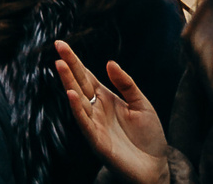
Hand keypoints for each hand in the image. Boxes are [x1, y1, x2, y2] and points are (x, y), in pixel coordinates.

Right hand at [52, 43, 165, 183]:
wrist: (155, 167)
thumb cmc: (149, 137)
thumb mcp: (141, 104)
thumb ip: (126, 84)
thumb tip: (110, 62)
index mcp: (105, 98)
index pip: (86, 75)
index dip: (74, 60)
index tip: (62, 44)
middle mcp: (95, 109)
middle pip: (78, 83)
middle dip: (68, 66)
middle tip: (58, 46)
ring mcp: (94, 124)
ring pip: (77, 100)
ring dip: (68, 83)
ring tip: (60, 65)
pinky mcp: (96, 141)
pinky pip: (84, 122)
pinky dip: (76, 109)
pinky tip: (71, 95)